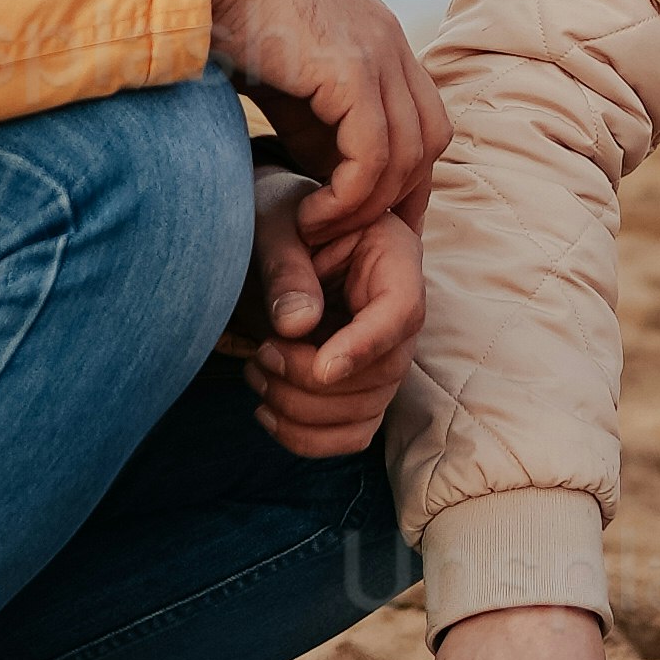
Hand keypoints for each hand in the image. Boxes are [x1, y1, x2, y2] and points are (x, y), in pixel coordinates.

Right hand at [179, 0, 451, 242]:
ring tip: (316, 228)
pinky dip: (349, 198)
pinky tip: (310, 214)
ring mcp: (379, 52)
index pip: (424, 123)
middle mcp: (391, 43)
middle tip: (347, 235)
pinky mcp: (354, 70)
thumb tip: (331, 181)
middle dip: (396, 197)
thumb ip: (316, 125)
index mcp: (380, 40)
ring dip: (365, 208)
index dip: (405, 179)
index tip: (370, 222)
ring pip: (408, 156)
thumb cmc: (227, 18)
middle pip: (430, 142)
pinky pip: (373, 156)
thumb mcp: (286, 82)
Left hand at [228, 165, 425, 461]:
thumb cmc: (275, 221)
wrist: (266, 239)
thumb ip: (286, 271)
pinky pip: (352, 434)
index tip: (320, 368)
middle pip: (383, 373)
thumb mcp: (273, 226)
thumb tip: (297, 327)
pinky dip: (307, 437)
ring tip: (257, 370)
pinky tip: (267, 409)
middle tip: (262, 353)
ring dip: (301, 410)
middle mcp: (400, 311)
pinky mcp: (361, 388)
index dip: (363, 347)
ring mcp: (384, 355)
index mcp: (392, 256)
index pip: (401, 311)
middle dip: (312, 382)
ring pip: (365, 412)